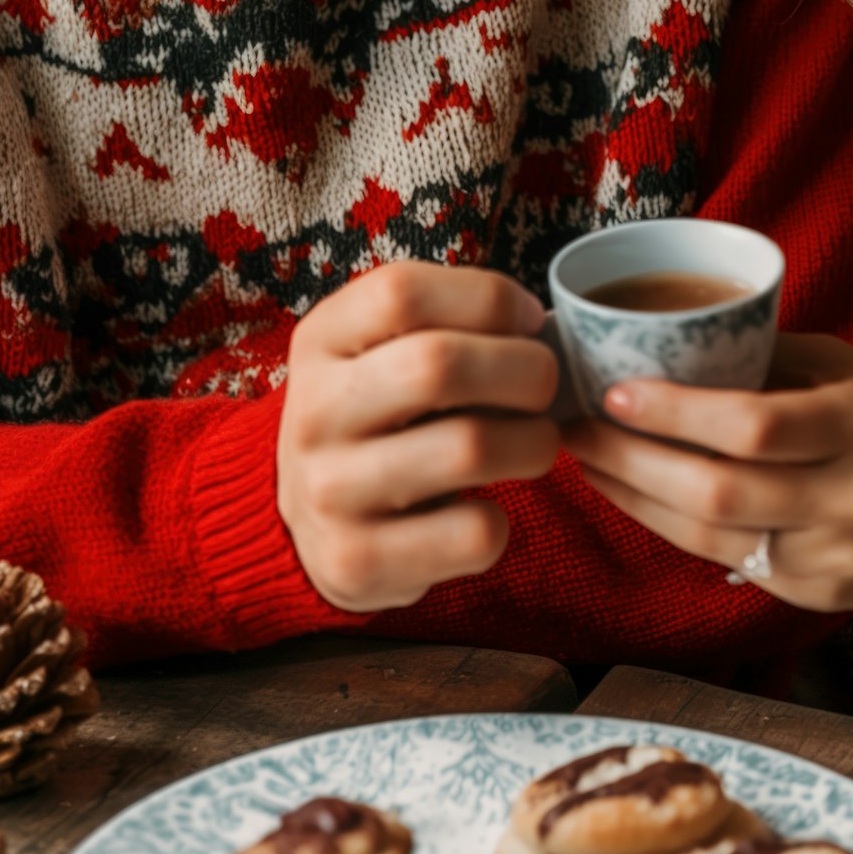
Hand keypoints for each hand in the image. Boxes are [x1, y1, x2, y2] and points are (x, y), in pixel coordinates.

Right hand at [276, 261, 559, 611]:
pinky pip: (473, 532)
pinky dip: (502, 521)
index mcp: (319, 341)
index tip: (529, 320)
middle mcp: (314, 412)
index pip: (402, 293)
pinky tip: (481, 510)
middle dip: (527, 369)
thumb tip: (537, 327)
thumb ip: (444, 322)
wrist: (307, 526)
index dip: (488, 297)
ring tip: (534, 443)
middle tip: (544, 386)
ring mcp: (329, 491)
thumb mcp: (377, 351)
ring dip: (534, 442)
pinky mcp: (358, 560)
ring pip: (470, 448)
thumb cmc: (375, 416)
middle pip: (440, 365)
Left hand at [563, 333, 852, 611]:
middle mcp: (850, 498)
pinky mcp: (815, 597)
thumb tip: (666, 339)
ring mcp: (833, 558)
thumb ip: (768, 359)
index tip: (613, 389)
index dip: (675, 412)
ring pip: (711, 537)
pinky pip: (725, 562)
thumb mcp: (849, 371)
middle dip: (631, 460)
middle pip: (719, 491)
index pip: (755, 426)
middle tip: (573, 427)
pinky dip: (668, 527)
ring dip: (633, 497)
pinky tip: (632, 495)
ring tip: (585, 459)